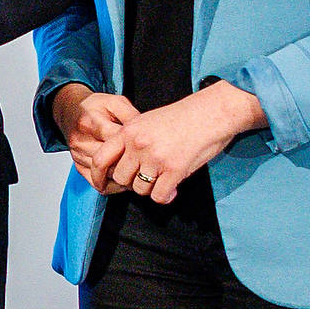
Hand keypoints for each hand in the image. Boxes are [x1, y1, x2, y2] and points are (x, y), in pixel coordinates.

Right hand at [50, 83, 141, 188]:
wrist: (71, 111)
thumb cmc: (95, 107)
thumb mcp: (115, 102)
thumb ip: (131, 115)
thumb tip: (147, 132)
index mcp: (91, 122)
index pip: (116, 140)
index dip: (136, 145)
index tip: (150, 147)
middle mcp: (82, 141)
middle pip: (111, 160)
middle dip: (133, 163)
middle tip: (150, 165)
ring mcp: (78, 156)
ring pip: (106, 174)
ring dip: (125, 176)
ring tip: (140, 172)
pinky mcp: (78, 166)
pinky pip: (97, 183)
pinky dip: (113, 185)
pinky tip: (125, 180)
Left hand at [107, 82, 268, 204]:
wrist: (212, 112)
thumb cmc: (183, 116)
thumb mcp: (148, 121)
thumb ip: (132, 139)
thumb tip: (125, 163)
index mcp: (129, 131)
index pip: (101, 158)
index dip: (97, 175)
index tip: (100, 184)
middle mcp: (138, 145)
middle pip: (121, 178)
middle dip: (132, 182)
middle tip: (149, 177)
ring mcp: (155, 158)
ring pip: (139, 189)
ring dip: (150, 188)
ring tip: (164, 179)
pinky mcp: (174, 169)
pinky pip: (159, 196)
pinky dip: (166, 196)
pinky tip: (173, 189)